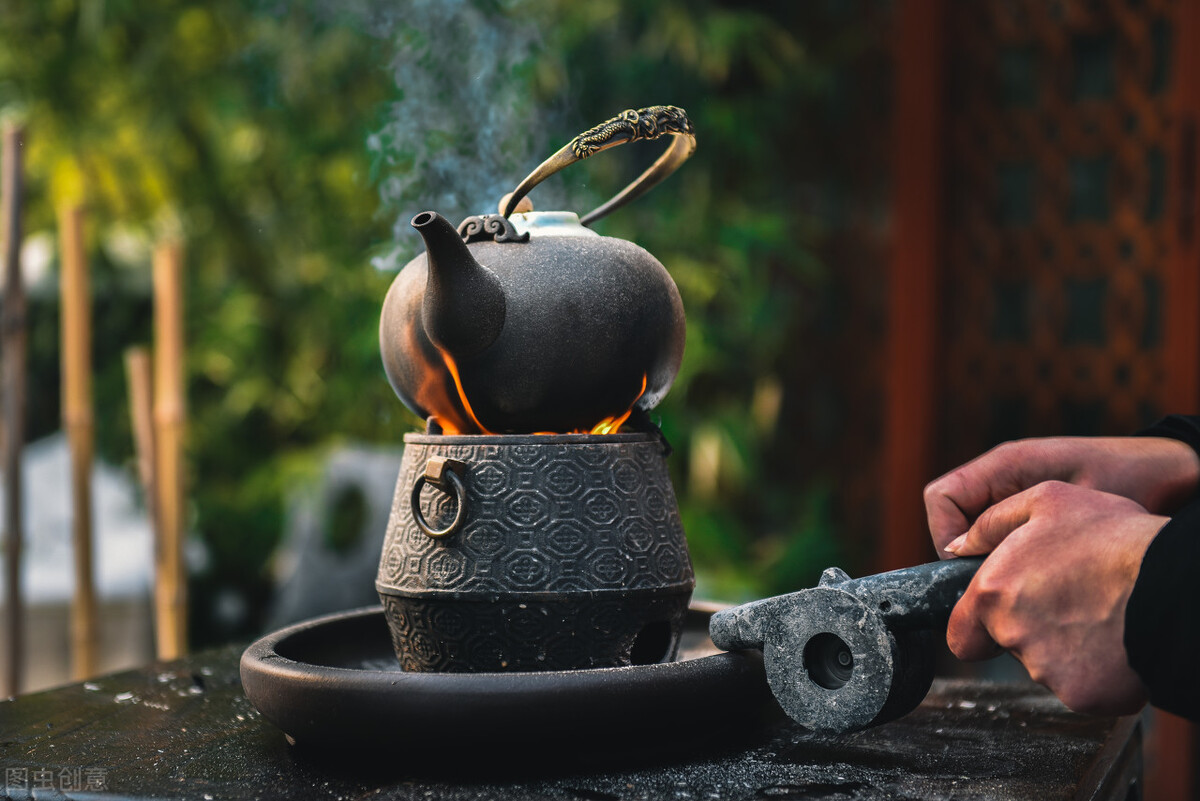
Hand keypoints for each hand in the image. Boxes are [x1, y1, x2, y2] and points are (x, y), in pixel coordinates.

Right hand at [925, 437, 1197, 554]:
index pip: (941, 498)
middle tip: (999, 581)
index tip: (973, 567)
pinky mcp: (1029, 515)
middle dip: (965, 555)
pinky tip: (1039, 576)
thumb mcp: (1066, 501)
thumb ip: (1010, 521)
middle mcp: (999, 480)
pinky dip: (1009, 561)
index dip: (946, 535)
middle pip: (949, 520)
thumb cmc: (1126, 479)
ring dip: (989, 560)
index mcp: (1002, 466)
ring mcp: (1012, 498)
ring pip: (972, 535)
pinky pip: (998, 541)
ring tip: (1023, 581)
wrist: (1168, 475)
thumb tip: (958, 553)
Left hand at [945, 480, 1162, 714]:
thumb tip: (958, 546)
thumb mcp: (1046, 502)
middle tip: (1066, 602)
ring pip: (1044, 666)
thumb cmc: (1113, 537)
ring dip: (1062, 647)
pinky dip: (1092, 670)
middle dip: (1026, 630)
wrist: (1173, 584)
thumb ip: (990, 524)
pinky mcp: (1082, 695)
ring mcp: (1047, 671)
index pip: (960, 635)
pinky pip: (1079, 686)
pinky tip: (1112, 639)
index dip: (977, 627)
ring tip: (1096, 613)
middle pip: (1007, 647)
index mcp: (994, 593)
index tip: (996, 619)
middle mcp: (1013, 636)